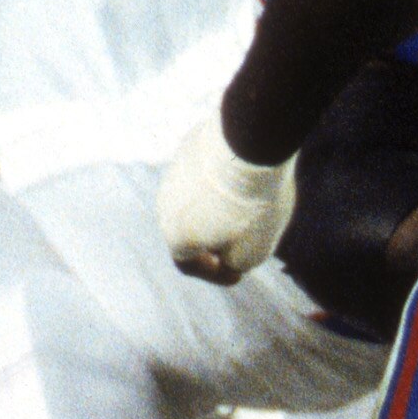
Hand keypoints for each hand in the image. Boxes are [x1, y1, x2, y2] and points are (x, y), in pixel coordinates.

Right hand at [158, 113, 294, 284]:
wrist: (248, 144)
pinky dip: (221, 178)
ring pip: (195, 197)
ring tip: (248, 203)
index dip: (213, 274)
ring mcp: (174, 173)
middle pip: (189, 229)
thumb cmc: (251, 206)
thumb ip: (235, 263)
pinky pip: (204, 171)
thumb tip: (229, 258)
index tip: (236, 272)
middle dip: (214, 238)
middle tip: (242, 239)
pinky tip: (246, 176)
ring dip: (217, 205)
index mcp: (175, 237)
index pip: (187, 264)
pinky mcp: (189, 147)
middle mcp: (165, 205)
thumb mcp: (252, 252)